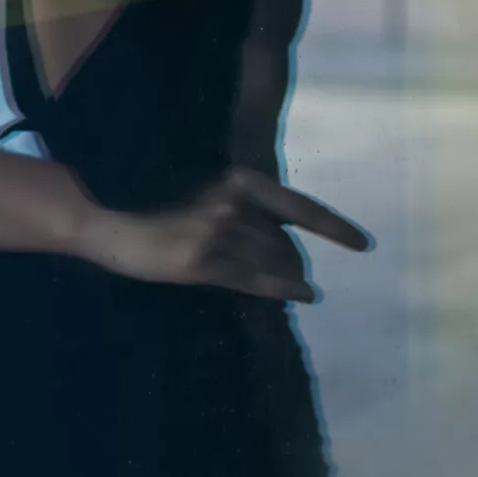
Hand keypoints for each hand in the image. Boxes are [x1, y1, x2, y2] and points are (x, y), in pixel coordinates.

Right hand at [68, 168, 371, 302]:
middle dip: (296, 260)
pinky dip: (282, 288)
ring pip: (271, 261)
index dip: (334, 228)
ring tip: (300, 286)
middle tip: (302, 275)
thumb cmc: (165, 213)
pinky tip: (303, 295)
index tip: (364, 244)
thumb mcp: (212, 199)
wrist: (113, 225)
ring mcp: (215, 233)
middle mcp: (230, 203)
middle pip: (285, 242)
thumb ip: (251, 211)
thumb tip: (291, 238)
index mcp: (238, 181)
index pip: (299, 207)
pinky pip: (252, 281)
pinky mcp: (199, 263)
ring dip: (290, 276)